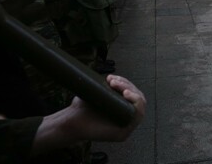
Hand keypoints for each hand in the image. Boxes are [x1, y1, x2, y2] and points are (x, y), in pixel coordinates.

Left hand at [31, 75, 145, 154]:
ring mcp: (126, 127)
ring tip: (118, 86)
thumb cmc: (81, 108)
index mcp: (122, 108)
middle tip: (113, 81)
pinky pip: (138, 116)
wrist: (71, 120)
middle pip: (137, 97)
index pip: (132, 93)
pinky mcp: (124, 134)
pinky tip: (126, 94)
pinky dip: (137, 102)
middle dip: (127, 85)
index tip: (111, 78)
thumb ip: (105, 86)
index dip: (125, 83)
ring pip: (140, 105)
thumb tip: (111, 77)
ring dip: (131, 91)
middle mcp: (126, 117)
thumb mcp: (97, 92)